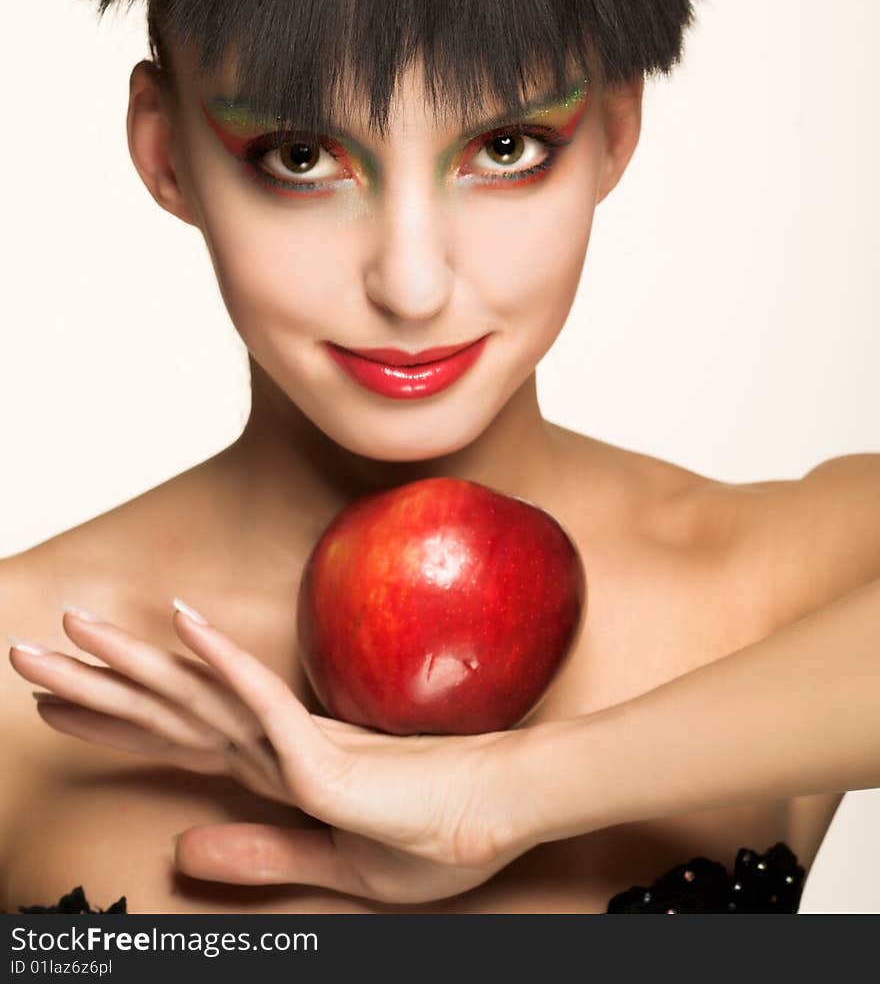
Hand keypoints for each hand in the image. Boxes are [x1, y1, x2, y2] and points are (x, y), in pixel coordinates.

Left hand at [9, 602, 547, 903]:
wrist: (493, 820)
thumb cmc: (429, 836)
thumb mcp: (328, 865)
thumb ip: (259, 854)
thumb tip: (183, 850)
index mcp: (272, 766)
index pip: (175, 736)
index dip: (113, 716)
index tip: (58, 699)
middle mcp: (270, 743)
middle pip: (166, 709)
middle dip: (93, 682)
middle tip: (27, 651)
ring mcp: (295, 740)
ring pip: (196, 695)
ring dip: (131, 661)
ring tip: (74, 626)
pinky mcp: (323, 750)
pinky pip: (260, 700)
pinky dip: (219, 662)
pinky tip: (182, 624)